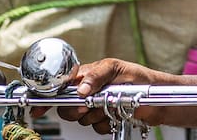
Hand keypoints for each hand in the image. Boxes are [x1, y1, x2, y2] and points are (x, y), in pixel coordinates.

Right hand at [31, 58, 159, 134]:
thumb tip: (80, 87)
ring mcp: (95, 107)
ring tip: (109, 106)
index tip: (39, 106)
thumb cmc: (138, 76)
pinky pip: (95, 128)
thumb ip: (97, 74)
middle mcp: (88, 93)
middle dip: (76, 109)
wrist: (157, 96)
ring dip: (94, 115)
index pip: (60, 87)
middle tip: (89, 105)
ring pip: (81, 120)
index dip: (47, 97)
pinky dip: (104, 124)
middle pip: (66, 107)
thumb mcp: (116, 68)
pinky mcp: (104, 120)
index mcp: (86, 76)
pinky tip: (115, 116)